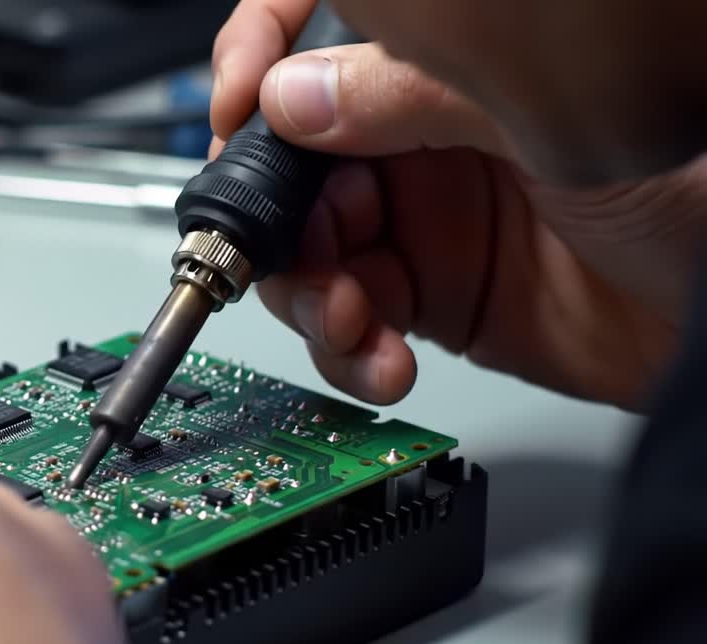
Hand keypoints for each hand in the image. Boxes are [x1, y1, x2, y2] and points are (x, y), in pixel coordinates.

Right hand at [210, 0, 706, 411]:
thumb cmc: (695, 186)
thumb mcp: (547, 120)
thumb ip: (407, 101)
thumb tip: (293, 98)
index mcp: (437, 68)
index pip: (311, 33)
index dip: (256, 57)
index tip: (236, 106)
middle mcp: (415, 136)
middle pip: (286, 160)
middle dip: (272, 214)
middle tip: (290, 251)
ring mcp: (417, 220)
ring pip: (304, 250)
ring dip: (307, 295)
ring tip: (350, 318)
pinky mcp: (427, 299)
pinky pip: (346, 323)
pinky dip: (347, 349)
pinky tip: (380, 355)